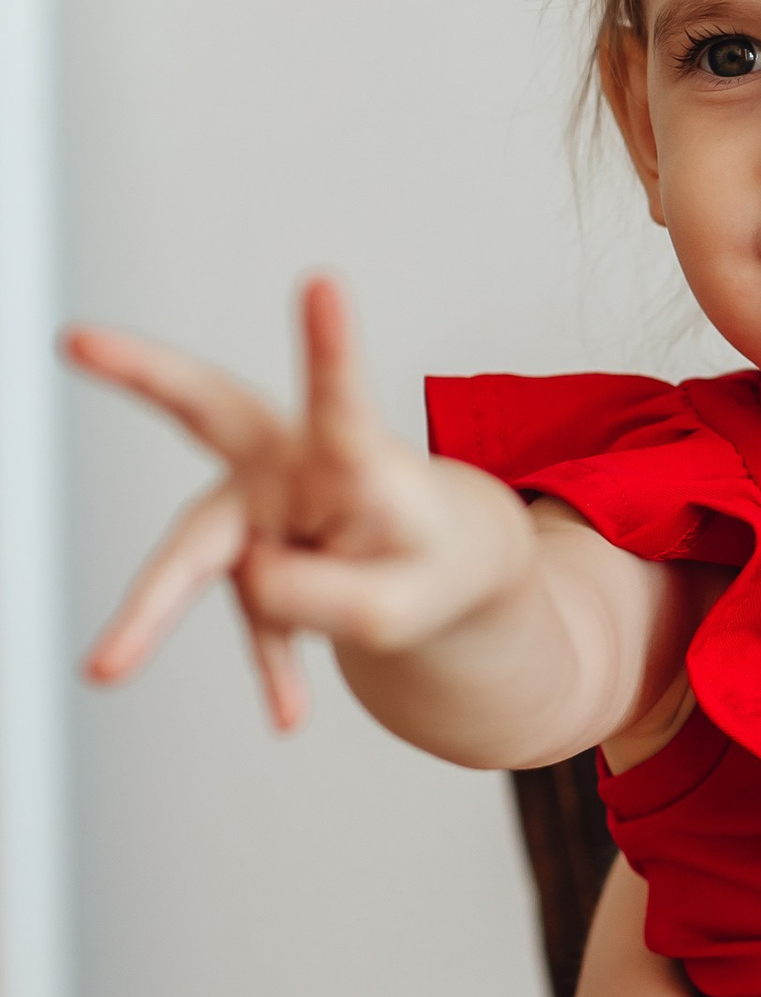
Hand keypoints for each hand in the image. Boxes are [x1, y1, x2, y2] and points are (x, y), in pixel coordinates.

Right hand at [66, 274, 532, 728]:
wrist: (444, 569)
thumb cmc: (431, 565)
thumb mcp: (403, 605)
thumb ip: (325, 597)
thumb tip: (250, 581)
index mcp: (356, 457)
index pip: (340, 403)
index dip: (330, 348)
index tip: (322, 282)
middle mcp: (295, 464)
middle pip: (210, 410)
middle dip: (144, 374)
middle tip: (79, 340)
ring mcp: (261, 508)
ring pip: (198, 553)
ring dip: (151, 612)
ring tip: (104, 667)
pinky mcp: (252, 559)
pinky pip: (256, 624)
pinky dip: (278, 669)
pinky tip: (290, 714)